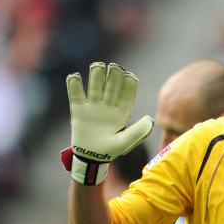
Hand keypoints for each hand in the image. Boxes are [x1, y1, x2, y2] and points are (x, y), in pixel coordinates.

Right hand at [66, 62, 153, 184]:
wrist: (92, 158)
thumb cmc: (111, 150)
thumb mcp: (126, 141)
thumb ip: (138, 131)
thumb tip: (149, 119)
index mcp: (122, 111)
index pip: (127, 94)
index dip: (129, 84)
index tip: (130, 75)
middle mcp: (109, 106)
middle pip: (111, 86)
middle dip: (113, 76)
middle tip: (114, 67)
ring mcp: (94, 107)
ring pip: (95, 87)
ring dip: (96, 76)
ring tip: (97, 65)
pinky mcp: (79, 111)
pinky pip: (76, 95)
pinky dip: (74, 86)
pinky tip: (74, 76)